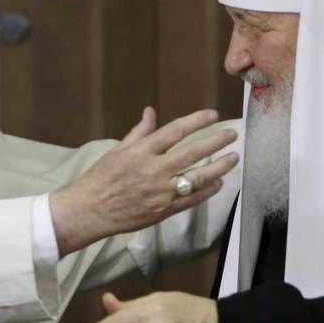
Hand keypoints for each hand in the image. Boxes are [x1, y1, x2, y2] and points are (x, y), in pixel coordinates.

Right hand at [50, 107, 238, 254]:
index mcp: (142, 151)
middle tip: (232, 134)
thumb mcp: (118, 150)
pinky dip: (208, 191)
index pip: (175, 131)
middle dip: (216, 141)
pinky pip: (192, 199)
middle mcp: (154, 170)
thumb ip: (139, 132)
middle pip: (193, 152)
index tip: (213, 115)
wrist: (90, 211)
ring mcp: (161, 192)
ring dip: (219, 167)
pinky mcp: (164, 210)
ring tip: (233, 158)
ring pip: (198, 177)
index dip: (197, 121)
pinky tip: (219, 183)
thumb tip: (151, 111)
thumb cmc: (101, 178)